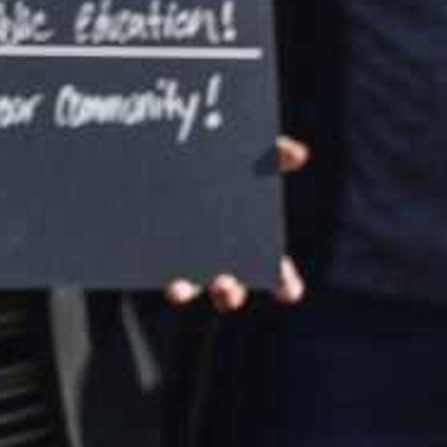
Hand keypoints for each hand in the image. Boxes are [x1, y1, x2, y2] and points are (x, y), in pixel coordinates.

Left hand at [164, 135, 309, 310]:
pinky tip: (149, 265)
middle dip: (229, 292)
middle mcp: (217, 260)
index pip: (275, 273)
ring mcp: (182, 260)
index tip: (290, 293)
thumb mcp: (246, 153)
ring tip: (179, 287)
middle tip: (224, 282)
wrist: (159, 153)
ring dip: (185, 292)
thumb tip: (298, 154)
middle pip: (228, 291)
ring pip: (186, 290)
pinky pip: (149, 271)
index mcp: (249, 242)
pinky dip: (149, 270)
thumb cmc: (217, 160)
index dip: (285, 285)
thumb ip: (272, 153)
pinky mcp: (149, 254)